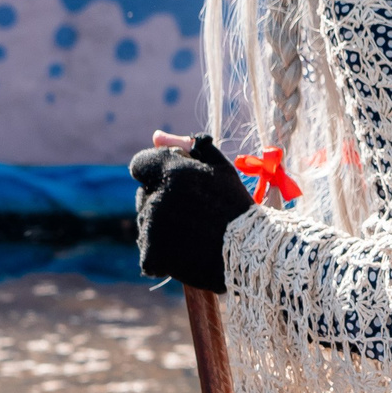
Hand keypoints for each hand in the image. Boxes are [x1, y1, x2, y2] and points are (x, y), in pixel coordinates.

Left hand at [129, 132, 252, 293]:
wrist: (250, 250)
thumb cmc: (236, 206)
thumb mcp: (219, 169)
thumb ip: (187, 148)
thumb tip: (156, 136)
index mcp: (171, 171)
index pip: (141, 164)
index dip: (158, 171)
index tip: (178, 184)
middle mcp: (156, 197)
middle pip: (144, 194)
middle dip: (161, 199)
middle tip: (193, 212)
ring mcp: (150, 228)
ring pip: (145, 223)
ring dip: (162, 226)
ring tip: (193, 234)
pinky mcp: (150, 256)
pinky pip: (149, 251)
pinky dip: (163, 254)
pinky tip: (187, 252)